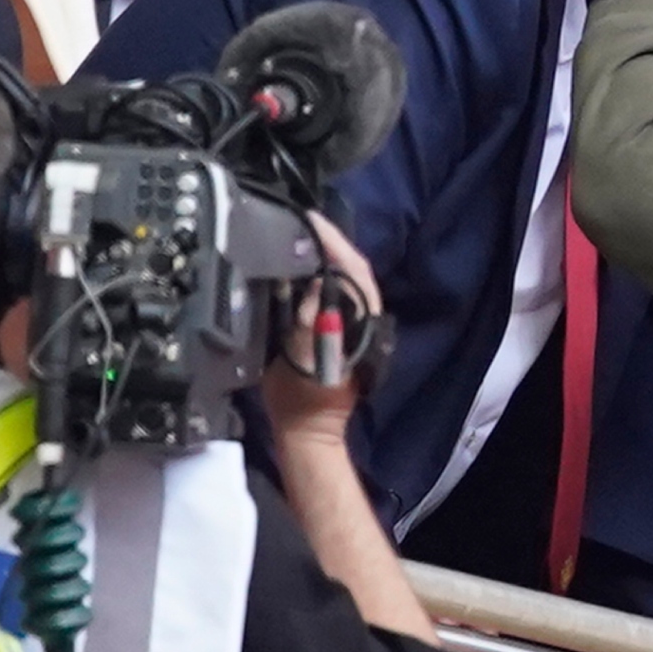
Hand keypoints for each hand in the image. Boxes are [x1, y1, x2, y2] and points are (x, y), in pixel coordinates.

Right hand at [261, 212, 380, 450]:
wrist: (306, 433)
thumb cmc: (305, 402)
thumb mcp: (302, 365)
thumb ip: (309, 329)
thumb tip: (315, 290)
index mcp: (361, 323)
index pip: (353, 271)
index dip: (333, 243)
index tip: (310, 220)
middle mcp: (361, 317)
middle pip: (348, 268)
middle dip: (326, 241)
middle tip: (296, 218)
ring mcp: (349, 323)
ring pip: (338, 278)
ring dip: (319, 254)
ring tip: (292, 232)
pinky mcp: (333, 329)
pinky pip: (325, 292)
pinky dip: (311, 274)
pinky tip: (291, 264)